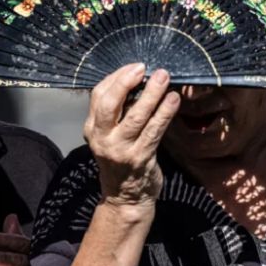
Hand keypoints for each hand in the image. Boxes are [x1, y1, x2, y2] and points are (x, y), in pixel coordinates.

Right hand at [83, 64, 180, 216]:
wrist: (125, 199)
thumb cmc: (121, 160)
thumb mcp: (110, 136)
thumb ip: (119, 113)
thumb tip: (139, 81)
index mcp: (92, 128)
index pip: (99, 96)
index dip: (117, 78)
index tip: (135, 67)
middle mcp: (102, 138)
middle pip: (110, 104)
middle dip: (126, 82)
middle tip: (143, 68)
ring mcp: (120, 150)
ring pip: (136, 116)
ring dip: (152, 94)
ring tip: (164, 78)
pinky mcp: (140, 158)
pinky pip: (154, 131)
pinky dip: (165, 113)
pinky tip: (173, 100)